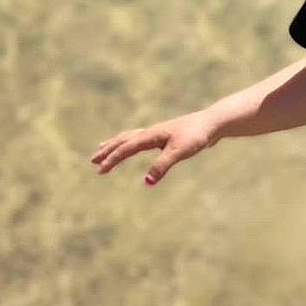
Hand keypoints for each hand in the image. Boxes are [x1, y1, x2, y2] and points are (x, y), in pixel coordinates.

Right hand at [90, 109, 216, 185]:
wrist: (212, 123)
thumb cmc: (197, 136)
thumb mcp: (179, 152)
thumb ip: (162, 166)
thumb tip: (146, 182)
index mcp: (151, 135)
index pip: (126, 148)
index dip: (112, 159)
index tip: (100, 170)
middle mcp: (151, 132)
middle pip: (123, 140)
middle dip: (108, 151)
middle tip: (92, 161)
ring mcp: (158, 133)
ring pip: (130, 138)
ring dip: (116, 145)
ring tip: (103, 148)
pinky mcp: (165, 136)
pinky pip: (140, 140)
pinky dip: (130, 143)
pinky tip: (133, 147)